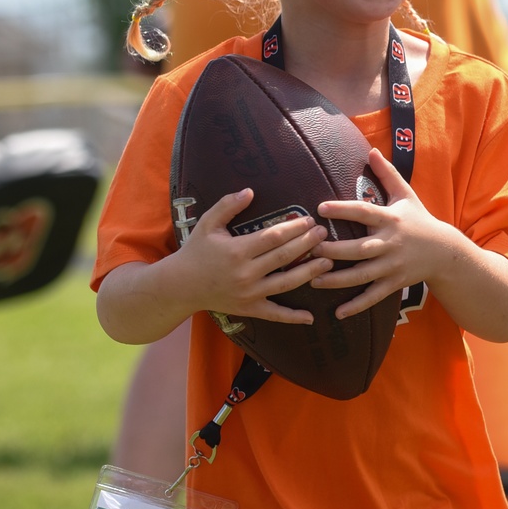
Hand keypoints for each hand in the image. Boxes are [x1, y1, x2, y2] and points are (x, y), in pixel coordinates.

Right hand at [167, 189, 332, 324]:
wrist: (179, 286)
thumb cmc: (195, 251)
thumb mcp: (207, 224)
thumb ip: (227, 205)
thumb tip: (250, 191)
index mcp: (237, 251)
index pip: (273, 237)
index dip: (294, 228)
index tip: (310, 220)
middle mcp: (245, 273)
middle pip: (284, 257)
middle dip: (307, 244)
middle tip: (324, 234)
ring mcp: (249, 293)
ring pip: (286, 283)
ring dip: (309, 272)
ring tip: (328, 261)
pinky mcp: (249, 309)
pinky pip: (274, 314)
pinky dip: (292, 317)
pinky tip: (311, 317)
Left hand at [309, 149, 467, 318]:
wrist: (445, 252)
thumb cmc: (420, 220)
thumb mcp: (406, 195)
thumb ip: (387, 174)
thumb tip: (371, 150)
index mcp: (390, 219)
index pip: (364, 212)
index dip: (343, 209)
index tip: (320, 207)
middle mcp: (390, 243)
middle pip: (358, 249)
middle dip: (333, 251)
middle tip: (309, 250)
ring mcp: (393, 266)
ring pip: (362, 275)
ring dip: (337, 280)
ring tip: (312, 280)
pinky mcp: (395, 283)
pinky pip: (373, 296)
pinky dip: (356, 306)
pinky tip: (337, 313)